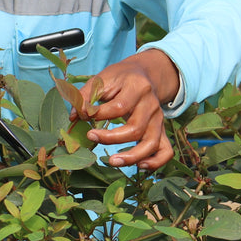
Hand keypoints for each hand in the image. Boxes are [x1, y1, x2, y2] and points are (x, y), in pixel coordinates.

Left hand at [81, 48, 179, 168]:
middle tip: (90, 137)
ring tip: (112, 162)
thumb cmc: (119, 78)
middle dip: (111, 138)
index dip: (99, 114)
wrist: (144, 74)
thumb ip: (86, 95)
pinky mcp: (162, 130)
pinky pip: (166, 151)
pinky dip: (156, 162)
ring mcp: (159, 119)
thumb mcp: (102, 79)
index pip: (120, 107)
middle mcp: (152, 105)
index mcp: (138, 87)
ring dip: (132, 156)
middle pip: (136, 128)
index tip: (83, 116)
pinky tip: (140, 166)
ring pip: (151, 143)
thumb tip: (74, 117)